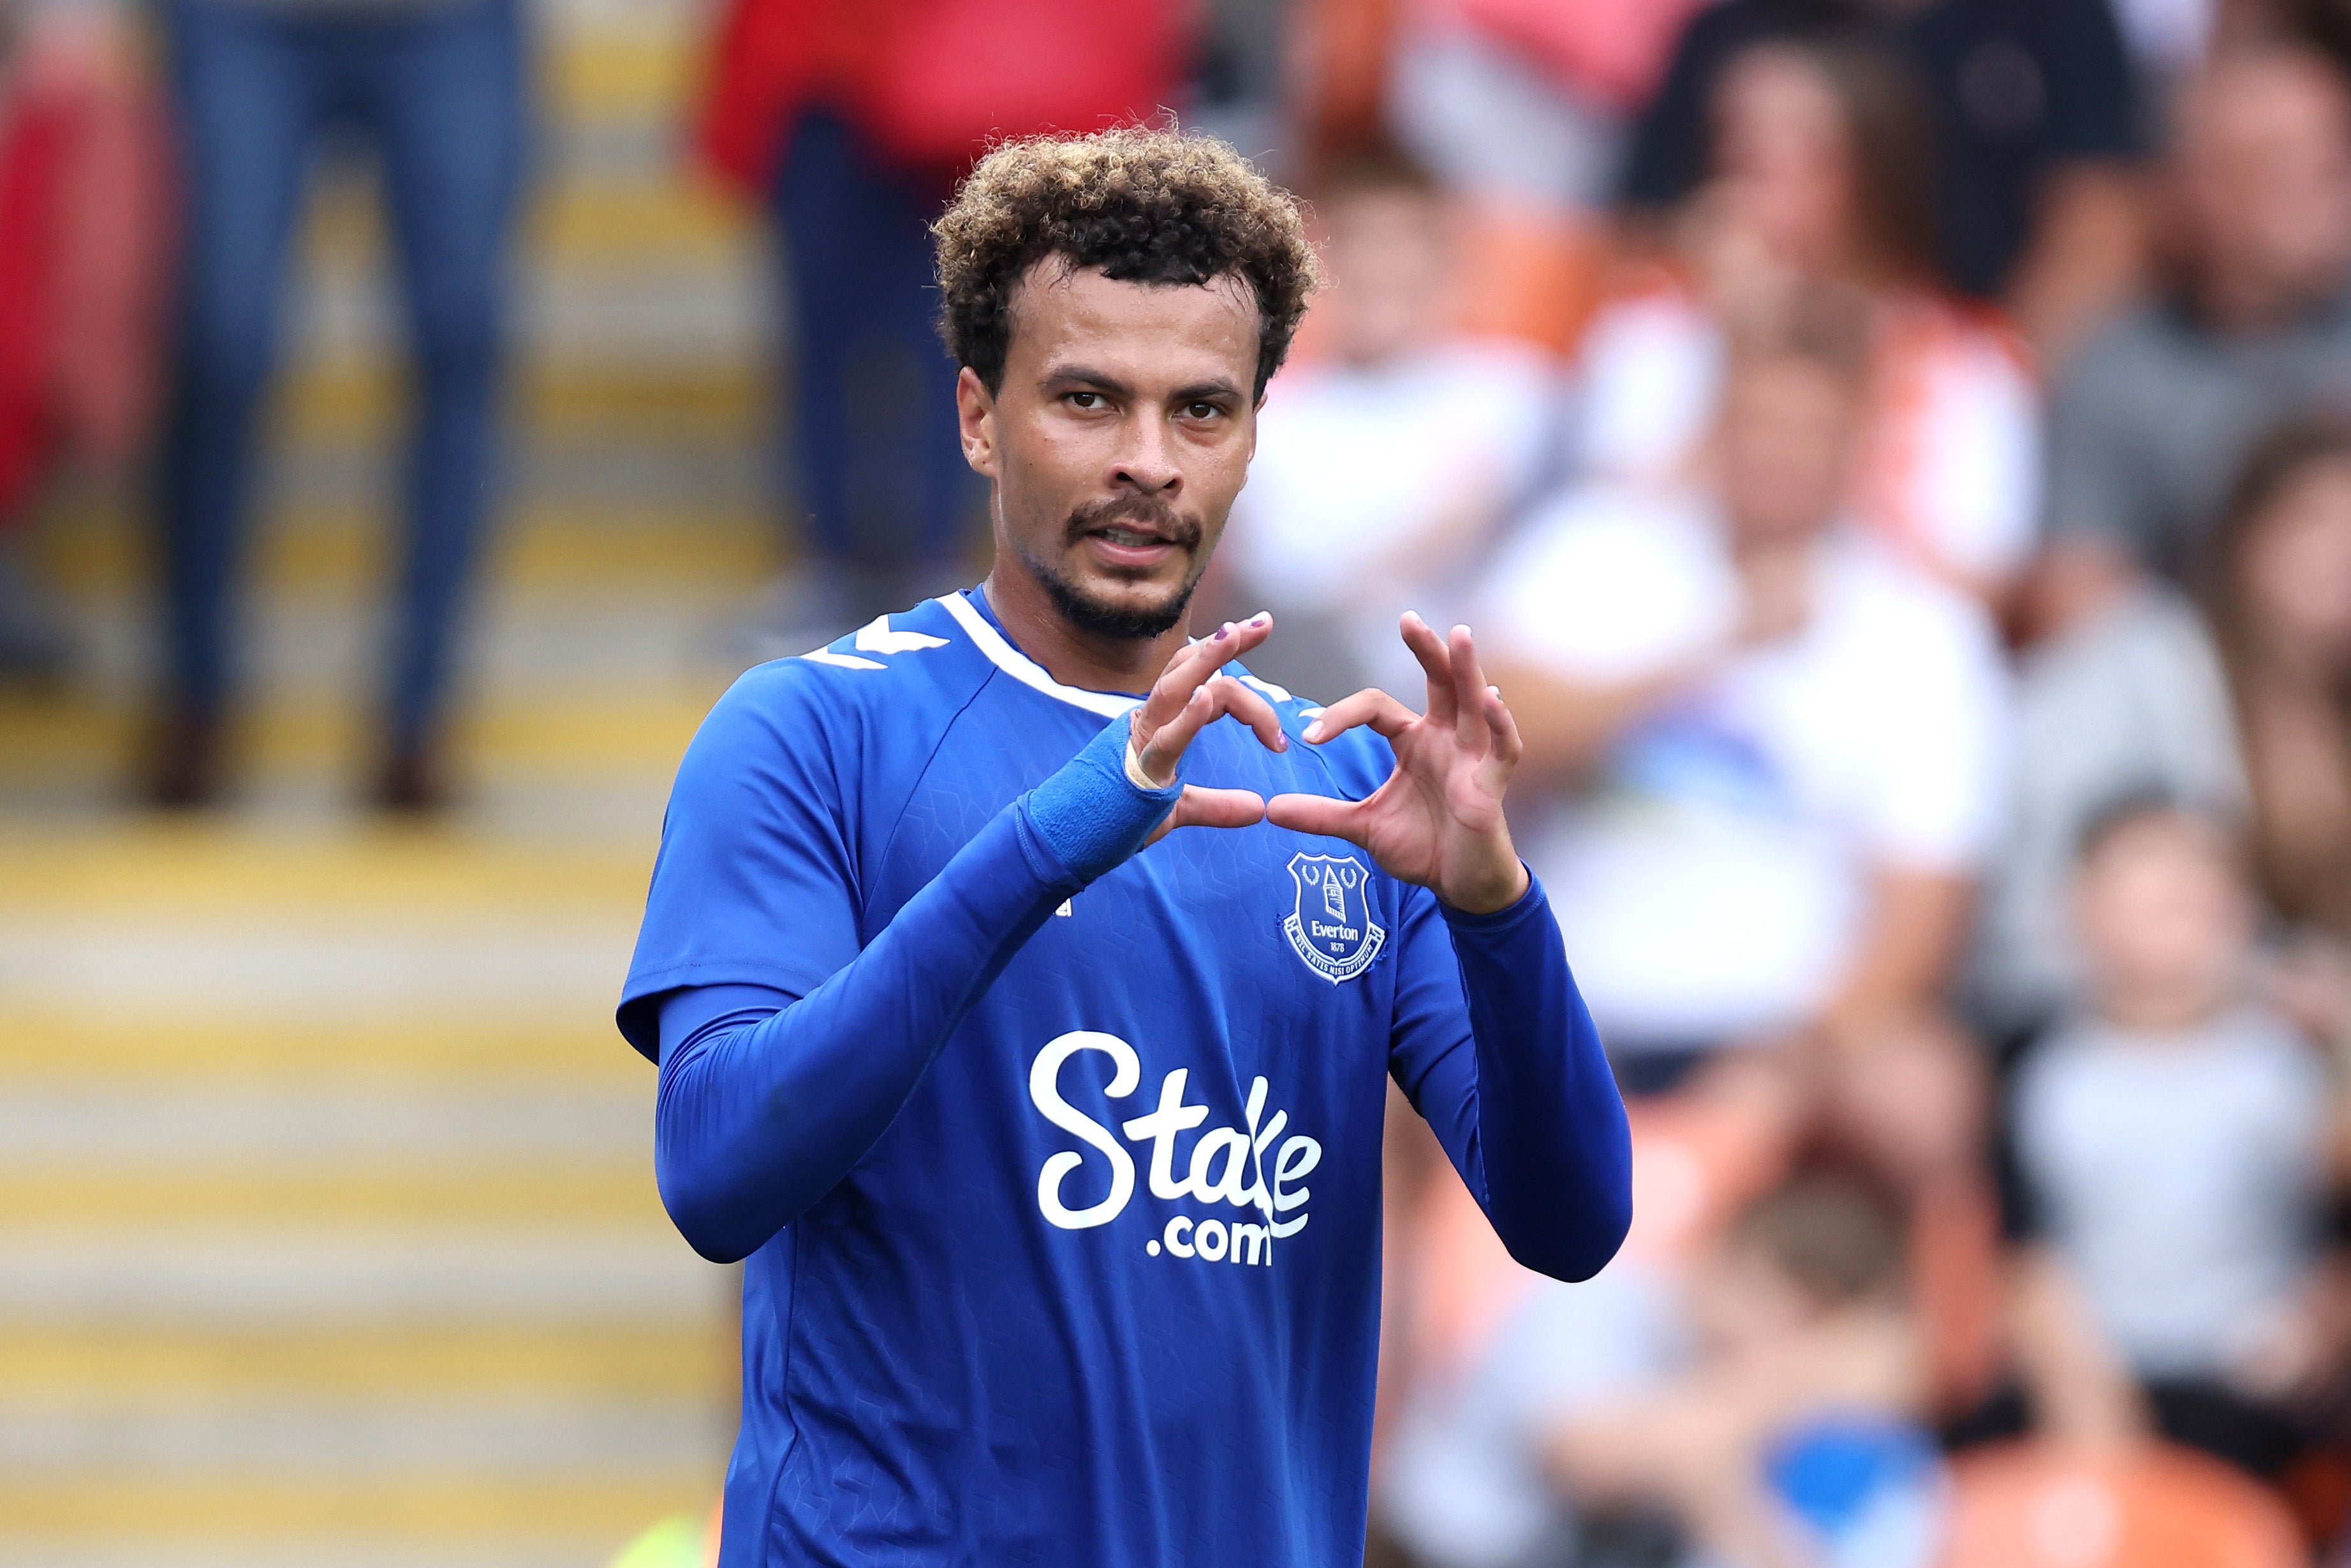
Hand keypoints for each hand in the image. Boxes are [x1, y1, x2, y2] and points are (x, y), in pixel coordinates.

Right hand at [1132, 611, 1287, 843]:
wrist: (1072, 841)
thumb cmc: (1117, 817)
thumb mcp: (1177, 809)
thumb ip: (1218, 805)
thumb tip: (1258, 808)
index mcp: (1161, 723)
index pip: (1199, 679)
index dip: (1229, 657)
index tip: (1262, 631)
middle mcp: (1151, 721)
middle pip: (1189, 669)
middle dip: (1227, 645)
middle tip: (1263, 622)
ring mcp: (1143, 740)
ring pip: (1175, 688)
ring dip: (1207, 660)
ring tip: (1235, 634)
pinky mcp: (1141, 769)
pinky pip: (1165, 738)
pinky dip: (1187, 717)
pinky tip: (1205, 696)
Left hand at [1265, 613, 1530, 913]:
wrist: (1459, 886)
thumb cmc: (1422, 847)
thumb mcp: (1363, 828)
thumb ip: (1321, 815)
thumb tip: (1270, 809)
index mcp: (1413, 741)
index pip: (1376, 707)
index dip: (1341, 715)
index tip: (1308, 735)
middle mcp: (1446, 738)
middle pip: (1438, 682)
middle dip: (1426, 650)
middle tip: (1408, 619)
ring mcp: (1473, 757)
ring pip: (1473, 701)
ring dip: (1467, 669)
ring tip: (1459, 635)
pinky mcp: (1493, 783)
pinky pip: (1502, 745)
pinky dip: (1499, 722)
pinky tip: (1491, 698)